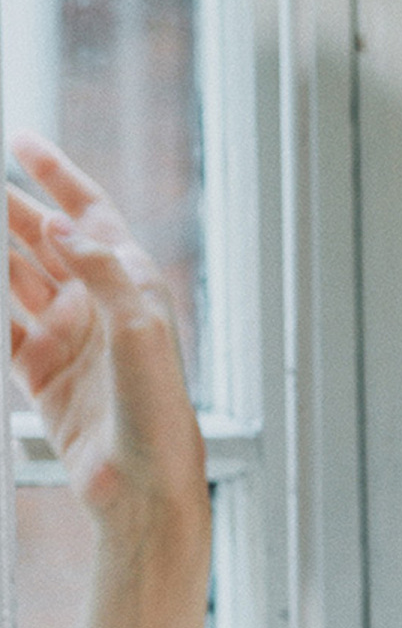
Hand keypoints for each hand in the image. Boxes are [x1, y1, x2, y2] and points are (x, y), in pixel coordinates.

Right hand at [7, 132, 206, 531]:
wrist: (145, 487)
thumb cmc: (160, 413)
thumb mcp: (140, 333)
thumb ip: (103, 274)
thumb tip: (60, 224)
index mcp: (133, 287)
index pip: (91, 215)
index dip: (58, 175)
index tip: (19, 140)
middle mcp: (100, 306)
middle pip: (44, 240)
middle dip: (5, 206)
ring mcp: (68, 338)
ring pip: (14, 277)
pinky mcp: (40, 373)